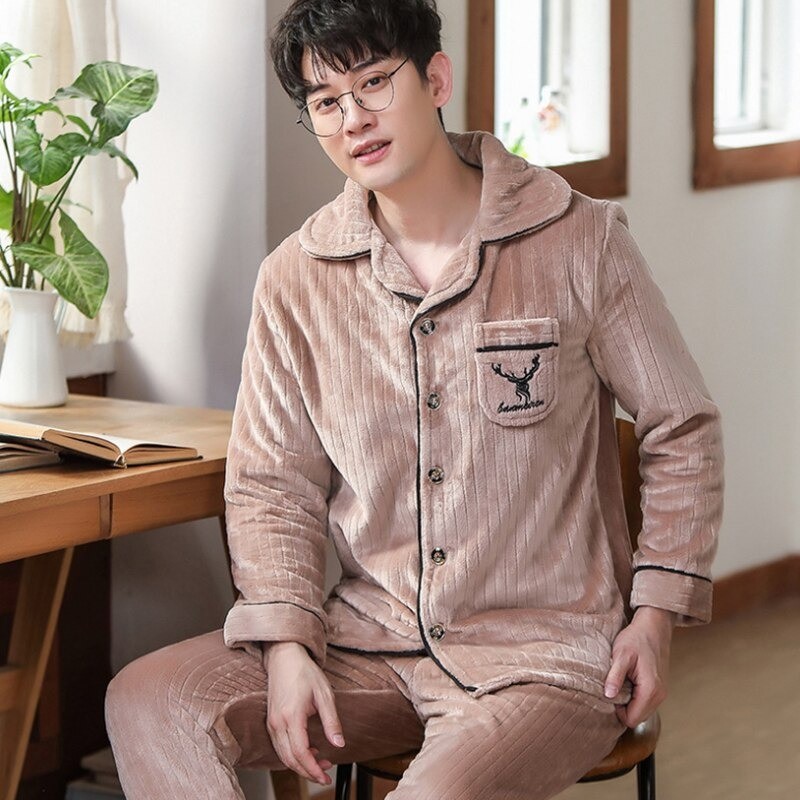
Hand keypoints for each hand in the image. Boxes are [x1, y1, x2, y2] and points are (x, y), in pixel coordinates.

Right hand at [265, 642, 344, 784]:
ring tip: (320, 761)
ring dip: (300, 764)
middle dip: (308, 771)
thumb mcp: (324, 694)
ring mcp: (271, 723)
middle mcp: (277, 723)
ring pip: (283, 756)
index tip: (326, 775)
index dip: (313, 769)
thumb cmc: (304, 672)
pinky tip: (308, 750)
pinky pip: (279, 747)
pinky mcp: (271, 722)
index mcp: (291, 716)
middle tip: (326, 772)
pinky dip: (293, 755)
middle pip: (289, 760)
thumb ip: (331, 721)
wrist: (284, 657)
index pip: (300, 753)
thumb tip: (339, 744)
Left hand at [604, 606, 675, 727]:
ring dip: (629, 702)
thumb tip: (608, 695)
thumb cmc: (636, 639)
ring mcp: (661, 693)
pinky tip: (629, 680)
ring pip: (641, 711)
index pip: (631, 719)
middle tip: (615, 685)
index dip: (617, 710)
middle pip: (637, 718)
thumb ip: (615, 676)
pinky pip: (645, 702)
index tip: (610, 692)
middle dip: (623, 707)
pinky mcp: (659, 688)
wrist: (653, 627)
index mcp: (650, 690)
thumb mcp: (621, 655)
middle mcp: (659, 696)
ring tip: (622, 681)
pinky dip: (635, 696)